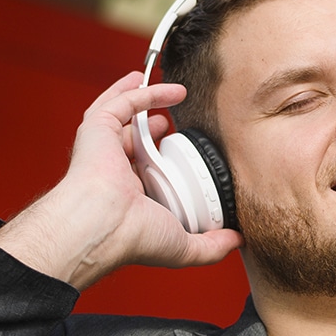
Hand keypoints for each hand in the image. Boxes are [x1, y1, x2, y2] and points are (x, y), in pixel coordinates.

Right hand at [0, 73, 242, 289]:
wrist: (105, 224)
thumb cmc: (135, 237)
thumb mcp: (185, 246)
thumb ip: (213, 245)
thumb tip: (239, 240)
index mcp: (130, 198)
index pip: (145, 176)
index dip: (161, 165)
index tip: (182, 160)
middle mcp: (114, 172)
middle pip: (132, 144)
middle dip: (149, 132)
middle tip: (169, 126)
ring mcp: (104, 149)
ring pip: (123, 118)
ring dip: (145, 103)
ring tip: (169, 94)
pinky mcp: (97, 129)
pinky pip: (122, 102)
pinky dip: (144, 91)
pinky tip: (170, 88)